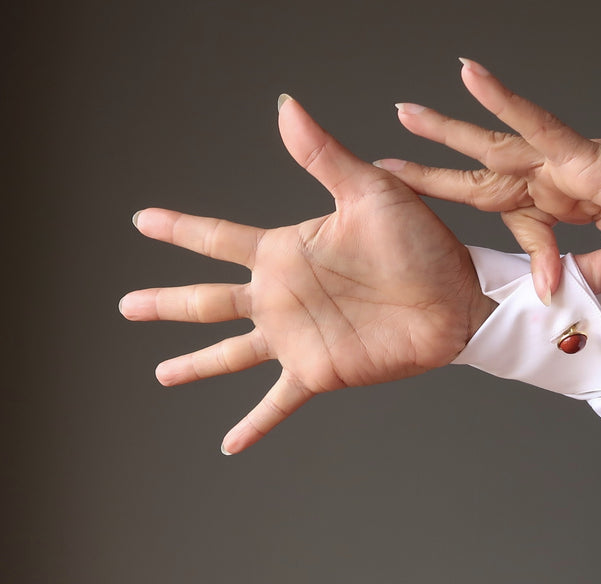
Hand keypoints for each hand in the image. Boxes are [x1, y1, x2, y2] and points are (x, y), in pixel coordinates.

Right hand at [121, 96, 494, 454]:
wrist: (459, 299)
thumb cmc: (423, 243)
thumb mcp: (370, 192)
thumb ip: (322, 157)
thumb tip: (285, 105)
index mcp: (287, 251)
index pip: (218, 239)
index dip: (180, 229)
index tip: (142, 220)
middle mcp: (282, 296)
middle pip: (208, 300)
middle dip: (166, 303)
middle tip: (126, 306)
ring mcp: (297, 337)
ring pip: (230, 353)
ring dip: (195, 364)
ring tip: (162, 374)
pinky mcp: (320, 372)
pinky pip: (277, 403)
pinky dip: (254, 425)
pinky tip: (229, 446)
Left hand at [376, 58, 600, 298]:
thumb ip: (584, 275)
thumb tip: (553, 292)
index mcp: (569, 203)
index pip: (506, 206)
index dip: (468, 206)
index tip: (429, 215)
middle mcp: (562, 179)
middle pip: (487, 172)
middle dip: (437, 165)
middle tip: (391, 158)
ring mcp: (572, 165)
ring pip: (499, 144)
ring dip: (450, 129)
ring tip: (405, 114)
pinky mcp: (590, 156)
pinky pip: (540, 123)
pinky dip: (504, 101)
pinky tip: (469, 76)